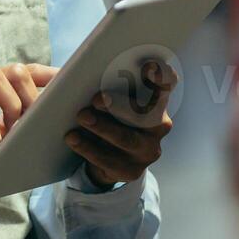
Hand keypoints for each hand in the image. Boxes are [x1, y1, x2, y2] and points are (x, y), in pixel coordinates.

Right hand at [0, 63, 57, 194]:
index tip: (72, 84)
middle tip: (37, 122)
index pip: (27, 71)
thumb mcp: (7, 141)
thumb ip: (25, 126)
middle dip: (33, 95)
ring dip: (11, 102)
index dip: (50, 75)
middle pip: (14, 69)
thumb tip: (58, 121)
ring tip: (14, 128)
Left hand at [66, 59, 177, 188]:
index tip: (148, 67)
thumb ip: (108, 85)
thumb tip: (85, 72)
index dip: (161, 77)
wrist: (106, 157)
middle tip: (97, 99)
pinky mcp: (131, 170)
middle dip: (122, 106)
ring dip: (102, 127)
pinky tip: (72, 137)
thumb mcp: (110, 99)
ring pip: (126, 139)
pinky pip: (108, 159)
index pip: (165, 86)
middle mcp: (158, 126)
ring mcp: (147, 150)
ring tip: (82, 116)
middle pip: (146, 115)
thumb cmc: (108, 116)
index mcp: (155, 102)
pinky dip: (88, 147)